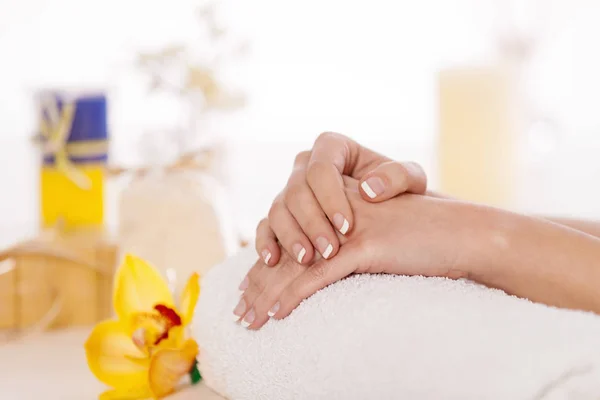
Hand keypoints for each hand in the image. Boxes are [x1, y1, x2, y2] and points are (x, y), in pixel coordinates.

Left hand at [239, 177, 474, 329]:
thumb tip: (320, 264)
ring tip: (250, 321)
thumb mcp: (375, 236)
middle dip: (258, 285)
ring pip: (294, 264)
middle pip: (283, 250)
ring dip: (268, 296)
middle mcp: (333, 211)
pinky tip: (277, 315)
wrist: (460, 232)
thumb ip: (345, 243)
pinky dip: (294, 297)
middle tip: (240, 313)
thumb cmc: (421, 238)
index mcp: (332, 206)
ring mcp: (347, 227)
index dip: (263, 265)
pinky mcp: (363, 246)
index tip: (246, 289)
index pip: (287, 236)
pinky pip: (319, 276)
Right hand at [255, 132, 427, 266]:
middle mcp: (305, 166)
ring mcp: (289, 191)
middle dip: (311, 222)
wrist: (388, 214)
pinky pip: (265, 227)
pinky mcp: (281, 216)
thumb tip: (368, 188)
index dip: (330, 198)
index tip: (348, 227)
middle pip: (295, 191)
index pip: (320, 169)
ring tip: (307, 259)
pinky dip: (265, 243)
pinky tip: (274, 260)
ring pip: (277, 210)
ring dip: (290, 236)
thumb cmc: (399, 194)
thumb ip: (399, 176)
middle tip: (330, 250)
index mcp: (332, 148)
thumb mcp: (412, 180)